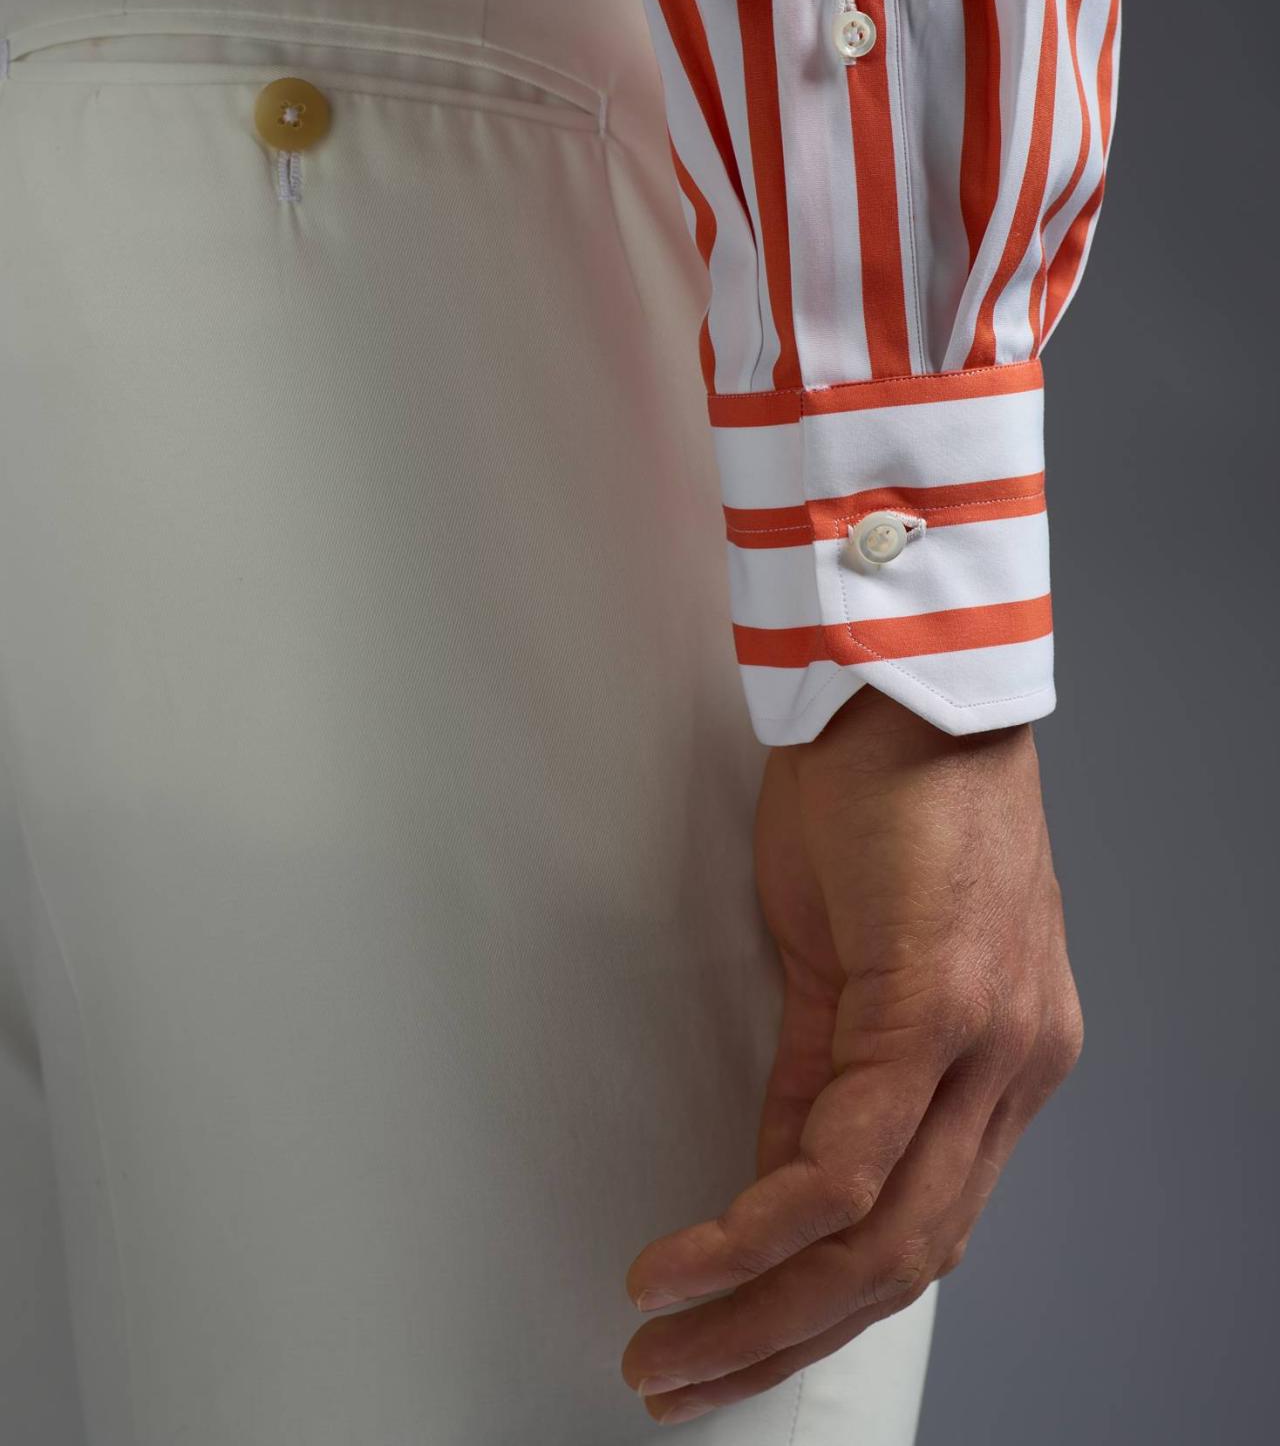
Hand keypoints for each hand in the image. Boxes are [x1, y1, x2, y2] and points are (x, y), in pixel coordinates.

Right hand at [620, 686, 1082, 1425]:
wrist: (902, 678)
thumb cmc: (883, 788)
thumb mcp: (846, 954)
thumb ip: (821, 1072)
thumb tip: (774, 1180)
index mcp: (1005, 1057)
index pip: (923, 1225)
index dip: (824, 1304)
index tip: (736, 1340)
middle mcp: (1018, 1067)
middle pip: (907, 1262)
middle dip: (780, 1339)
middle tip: (682, 1380)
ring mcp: (992, 1045)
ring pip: (882, 1239)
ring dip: (760, 1311)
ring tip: (666, 1346)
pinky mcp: (938, 1009)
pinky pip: (841, 1164)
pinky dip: (753, 1229)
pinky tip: (688, 1262)